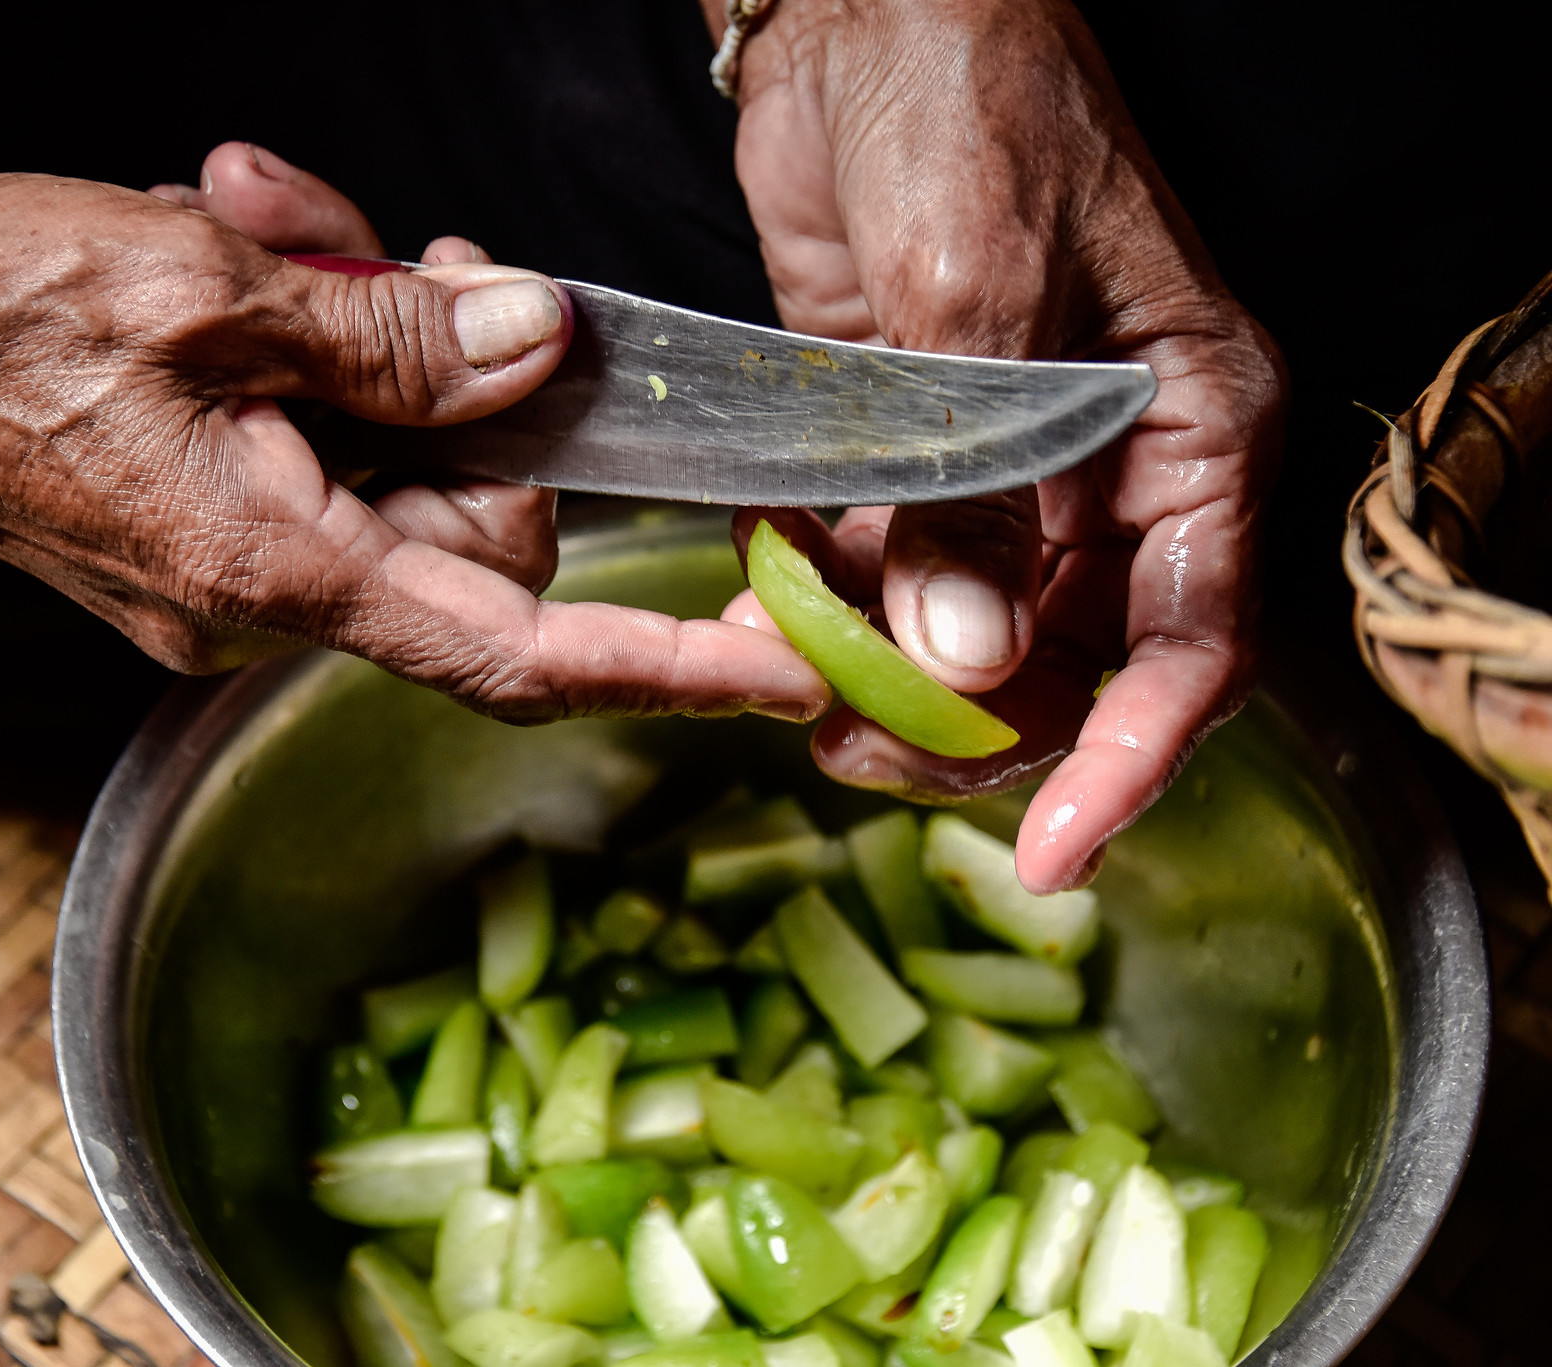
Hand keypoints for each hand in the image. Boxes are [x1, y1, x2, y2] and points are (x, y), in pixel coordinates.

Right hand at [0, 82, 829, 724]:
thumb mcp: (210, 291)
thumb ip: (396, 338)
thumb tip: (536, 343)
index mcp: (276, 573)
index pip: (524, 645)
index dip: (672, 663)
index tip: (791, 672)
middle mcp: (261, 603)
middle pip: (474, 517)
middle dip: (472, 376)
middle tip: (390, 251)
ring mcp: (226, 572)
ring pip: (395, 462)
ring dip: (368, 332)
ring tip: (261, 217)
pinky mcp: (195, 524)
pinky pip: (318, 451)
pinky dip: (309, 354)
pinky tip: (238, 252)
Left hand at [711, 0, 1286, 889]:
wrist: (863, 13)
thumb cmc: (963, 99)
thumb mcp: (973, 290)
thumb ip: (973, 489)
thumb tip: (964, 663)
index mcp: (1190, 429)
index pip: (1190, 646)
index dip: (1127, 763)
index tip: (1055, 854)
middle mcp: (1111, 469)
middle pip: (1070, 672)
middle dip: (967, 729)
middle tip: (852, 748)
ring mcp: (1009, 467)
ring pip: (968, 640)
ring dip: (880, 676)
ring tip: (790, 671)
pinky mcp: (914, 451)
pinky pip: (886, 571)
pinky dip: (830, 602)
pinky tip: (769, 593)